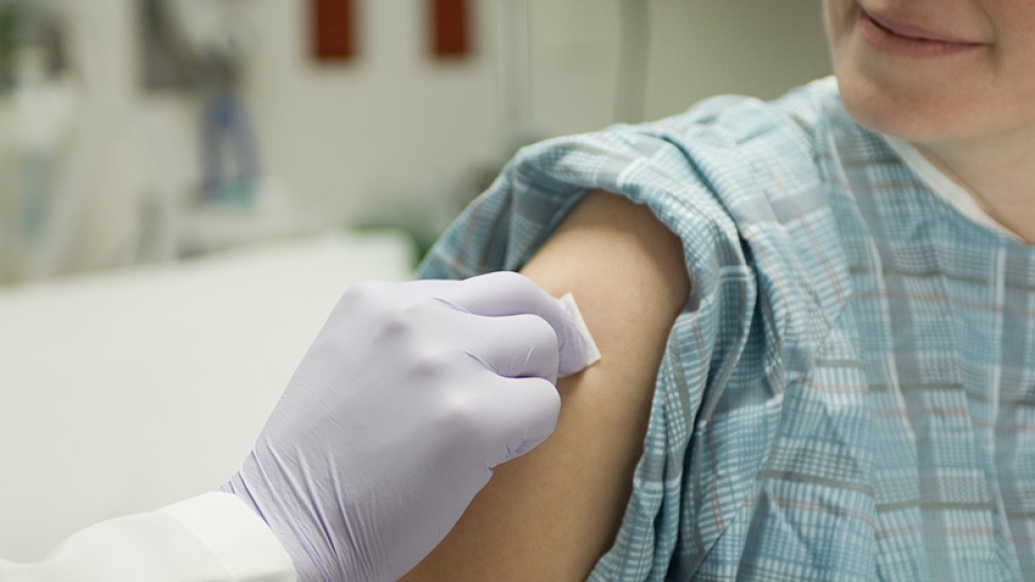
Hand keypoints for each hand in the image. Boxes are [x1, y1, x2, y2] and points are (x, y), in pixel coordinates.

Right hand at [221, 272, 593, 581]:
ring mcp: (439, 362)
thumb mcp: (359, 360)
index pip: (488, 285)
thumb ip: (423, 335)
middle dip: (546, 342)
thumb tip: (514, 329)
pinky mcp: (468, 417)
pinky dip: (526, 437)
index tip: (537, 344)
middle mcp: (410, 317)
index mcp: (379, 299)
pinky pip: (542, 409)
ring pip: (543, 350)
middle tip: (546, 376)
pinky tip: (481, 460)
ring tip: (489, 430)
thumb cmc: (329, 459)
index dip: (522, 317)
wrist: (287, 528)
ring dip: (528, 391)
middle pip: (526, 302)